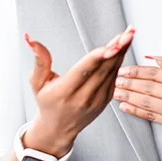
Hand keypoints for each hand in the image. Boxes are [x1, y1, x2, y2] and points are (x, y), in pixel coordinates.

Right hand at [22, 25, 135, 155]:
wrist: (58, 129)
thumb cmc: (47, 102)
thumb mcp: (37, 82)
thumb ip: (40, 60)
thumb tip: (32, 40)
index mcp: (65, 92)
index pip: (85, 70)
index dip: (100, 56)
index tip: (114, 43)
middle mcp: (83, 98)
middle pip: (103, 69)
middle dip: (118, 48)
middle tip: (128, 32)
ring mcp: (97, 100)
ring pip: (112, 72)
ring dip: (122, 52)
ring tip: (129, 34)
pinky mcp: (106, 100)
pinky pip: (115, 78)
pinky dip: (120, 61)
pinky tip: (124, 47)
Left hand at [114, 57, 161, 145]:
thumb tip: (154, 58)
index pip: (156, 73)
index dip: (137, 71)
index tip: (123, 69)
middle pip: (148, 87)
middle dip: (128, 83)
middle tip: (114, 79)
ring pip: (147, 102)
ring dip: (128, 96)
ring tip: (115, 92)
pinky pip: (152, 117)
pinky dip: (136, 111)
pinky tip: (126, 107)